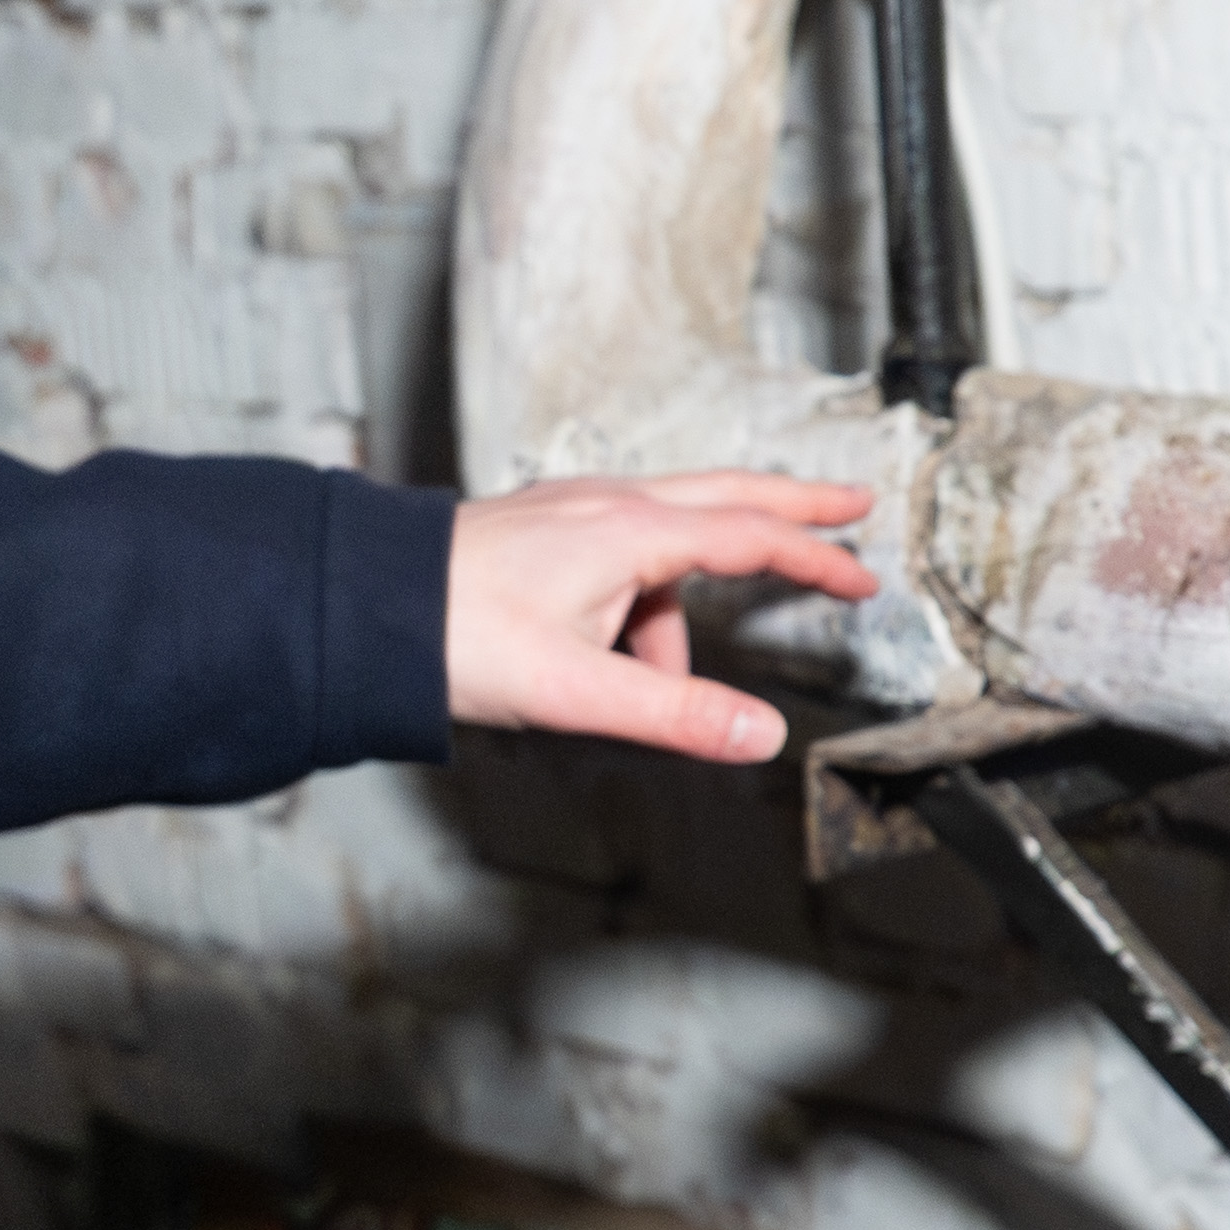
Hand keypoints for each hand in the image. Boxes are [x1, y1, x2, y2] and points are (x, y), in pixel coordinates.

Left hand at [445, 472, 879, 761]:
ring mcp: (572, 508)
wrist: (365, 604)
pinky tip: (607, 655)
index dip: (816, 557)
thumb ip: (675, 715)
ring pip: (668, 533)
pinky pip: (622, 550)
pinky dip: (640, 598)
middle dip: (792, 505)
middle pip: (726, 494)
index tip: (864, 575)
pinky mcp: (544, 527)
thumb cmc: (455, 636)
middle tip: (852, 504)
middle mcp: (607, 503)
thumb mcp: (577, 690)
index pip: (751, 536)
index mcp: (629, 532)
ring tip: (645, 689)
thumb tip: (761, 735)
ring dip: (683, 605)